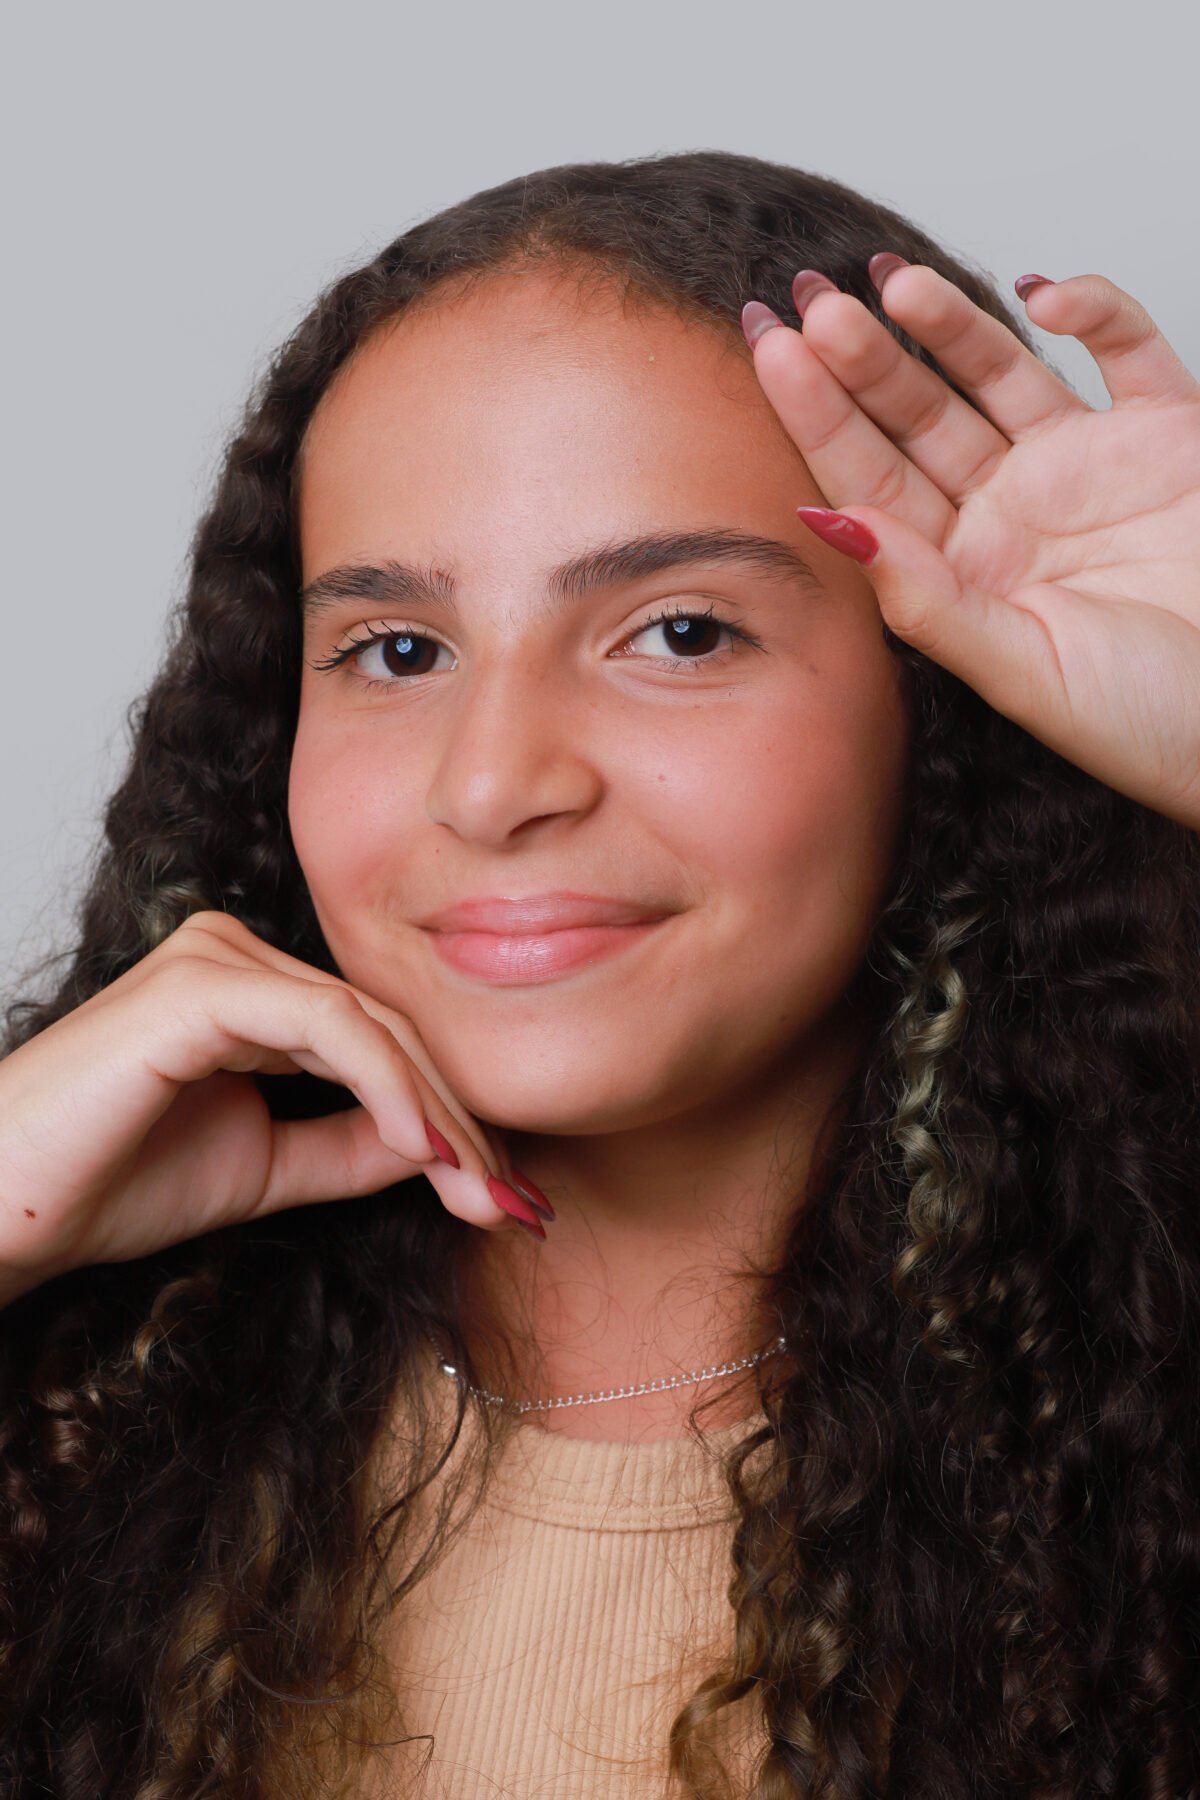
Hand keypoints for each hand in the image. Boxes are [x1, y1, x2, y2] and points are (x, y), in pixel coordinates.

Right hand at [0, 912, 549, 1306]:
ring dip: (438, 1111)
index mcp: (250, 987)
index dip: (450, 1114)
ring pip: (371, 1025)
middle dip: (461, 1119)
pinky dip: (387, 1088)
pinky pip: (328, 1029)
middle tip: (517, 1202)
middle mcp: (236, 954)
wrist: (7, 1214)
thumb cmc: (110, 1185)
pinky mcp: (201, 982)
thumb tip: (448, 1145)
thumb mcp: (268, 1166)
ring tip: (485, 1189)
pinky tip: (426, 1149)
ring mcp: (217, 956)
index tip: (506, 1194)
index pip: (380, 1038)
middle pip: (388, 1028)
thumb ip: (354, 1144)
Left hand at [743, 262, 1199, 829]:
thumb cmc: (1147, 721)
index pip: (872, 482)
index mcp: (963, 573)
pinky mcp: (1165, 430)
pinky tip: (1044, 295)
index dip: (820, 418)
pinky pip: (1126, 349)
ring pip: (1001, 373)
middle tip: (817, 307)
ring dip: (950, 325)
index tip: (774, 353)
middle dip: (867, 364)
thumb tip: (829, 523)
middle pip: (919, 419)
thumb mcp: (1024, 673)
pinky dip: (1093, 310)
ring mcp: (1083, 465)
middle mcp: (1011, 511)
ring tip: (892, 284)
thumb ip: (928, 602)